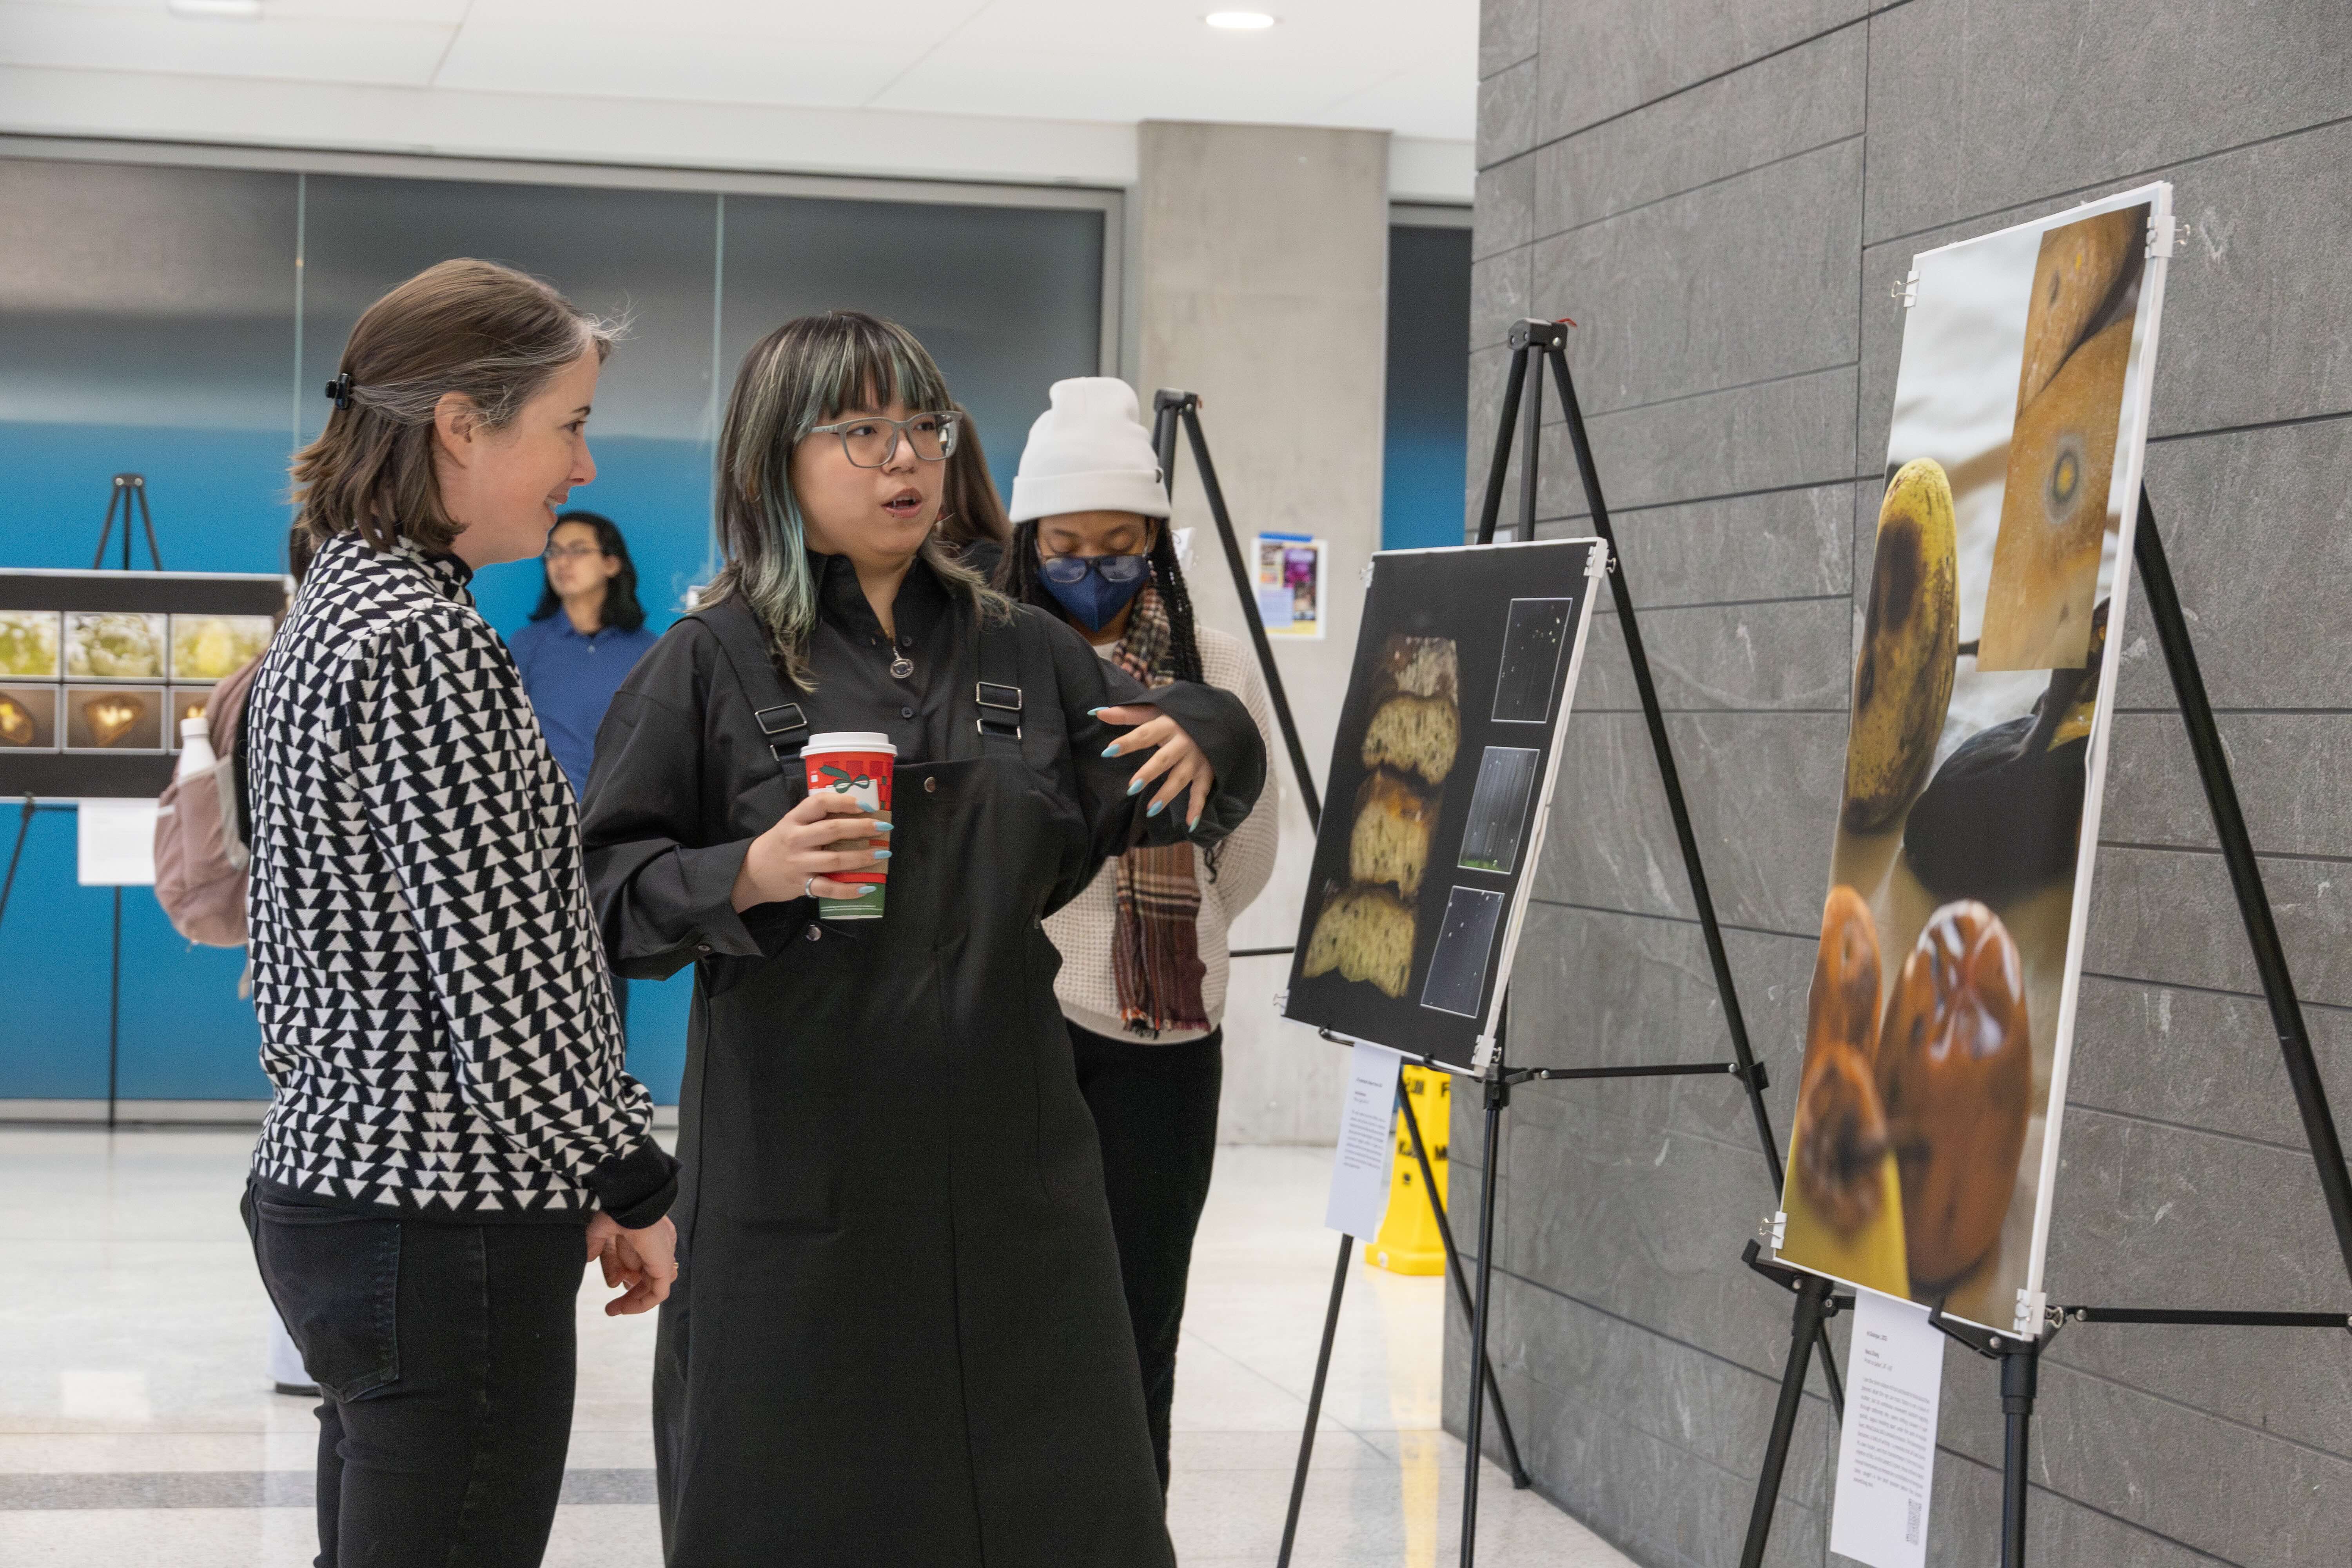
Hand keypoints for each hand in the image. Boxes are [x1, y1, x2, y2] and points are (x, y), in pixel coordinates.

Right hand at [585, 1212, 677, 1316]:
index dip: (620, 1274)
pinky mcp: (663, 1264)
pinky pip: (659, 1292)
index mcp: (647, 1231)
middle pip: (644, 1274)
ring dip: (633, 1300)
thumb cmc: (616, 1208)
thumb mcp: (602, 1230)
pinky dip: (643, 1303)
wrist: (630, 1199)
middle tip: (611, 1309)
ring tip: (614, 1310)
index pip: (635, 1258)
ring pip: (650, 1284)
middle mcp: (657, 1243)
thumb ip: (598, 1246)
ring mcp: (662, 1254)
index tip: (610, 1285)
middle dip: (629, 1293)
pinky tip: (625, 1309)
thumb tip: (589, 1260)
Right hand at [731, 786, 890, 911]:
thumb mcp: (792, 823)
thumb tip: (857, 809)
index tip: (866, 805)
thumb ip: (816, 817)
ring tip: (882, 853)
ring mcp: (799, 863)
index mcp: (794, 819)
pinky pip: (829, 888)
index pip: (819, 803)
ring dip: (862, 857)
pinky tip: (867, 886)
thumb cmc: (780, 844)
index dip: (844, 801)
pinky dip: (850, 889)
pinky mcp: (802, 885)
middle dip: (862, 828)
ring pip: (835, 860)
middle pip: (832, 830)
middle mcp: (796, 839)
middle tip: (884, 827)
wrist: (751, 872)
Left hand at [1095, 704, 1217, 829]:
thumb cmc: (1178, 716)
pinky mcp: (1207, 771)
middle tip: (1132, 788)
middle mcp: (1183, 742)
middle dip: (1149, 773)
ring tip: (1151, 810)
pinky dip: (1197, 807)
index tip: (1108, 751)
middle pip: (1164, 759)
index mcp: (1168, 724)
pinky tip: (1190, 824)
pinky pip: (1202, 791)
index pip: (1144, 733)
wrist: (1220, 717)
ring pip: (1180, 778)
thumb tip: (1096, 713)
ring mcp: (1196, 758)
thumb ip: (1126, 714)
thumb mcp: (1155, 710)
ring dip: (1167, 794)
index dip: (1127, 742)